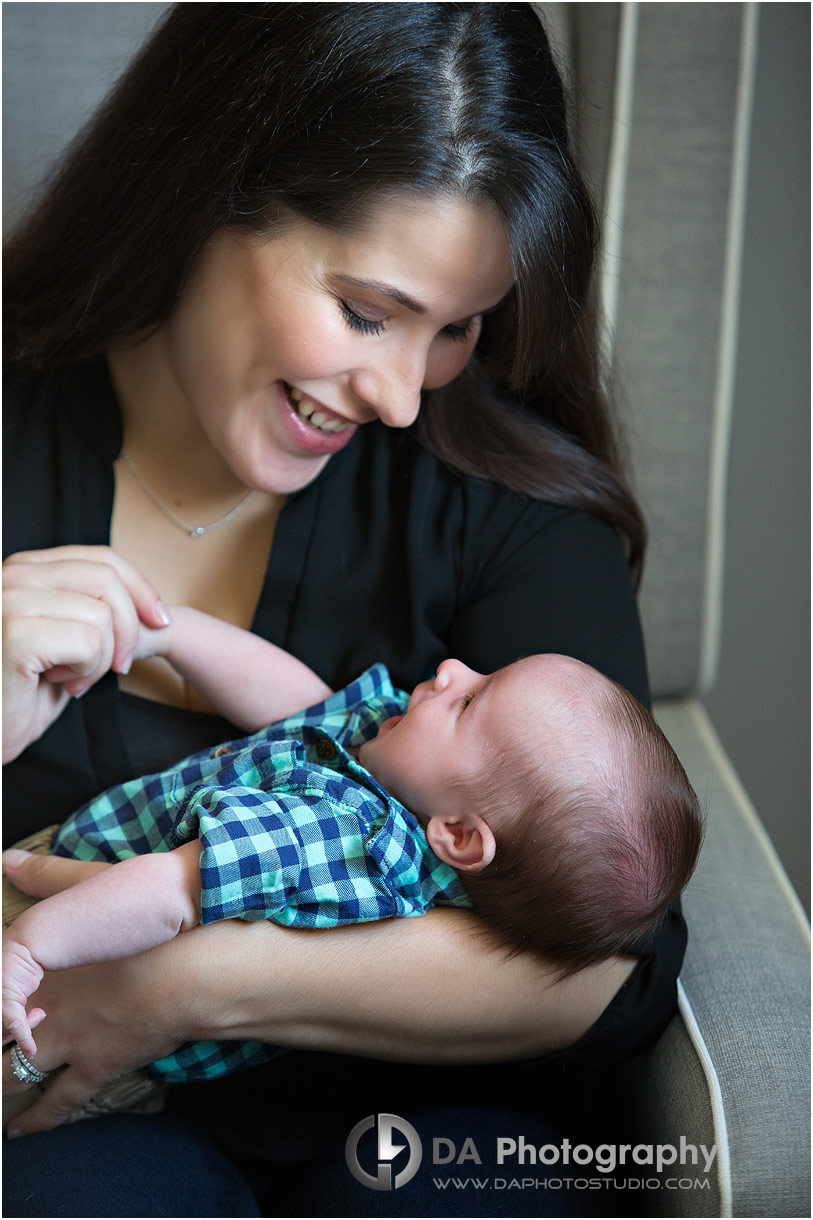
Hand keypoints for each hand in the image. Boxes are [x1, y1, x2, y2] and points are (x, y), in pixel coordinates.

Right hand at [2, 545, 170, 762]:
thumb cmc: (24, 690)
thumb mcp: (65, 638)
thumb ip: (93, 607)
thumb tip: (152, 604)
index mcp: (22, 569)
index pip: (100, 558)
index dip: (140, 588)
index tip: (161, 621)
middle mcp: (10, 574)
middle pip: (106, 579)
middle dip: (127, 627)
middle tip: (116, 667)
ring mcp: (9, 600)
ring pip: (101, 614)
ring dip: (100, 658)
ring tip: (71, 679)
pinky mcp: (15, 632)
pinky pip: (88, 642)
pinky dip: (86, 670)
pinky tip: (57, 683)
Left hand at [2, 940, 191, 1137]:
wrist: (181, 977)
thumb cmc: (152, 951)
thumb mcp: (101, 946)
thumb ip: (73, 959)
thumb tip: (62, 961)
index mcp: (47, 975)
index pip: (3, 1006)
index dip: (0, 1020)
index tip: (1, 1028)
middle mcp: (47, 1009)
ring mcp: (67, 1041)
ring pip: (10, 1075)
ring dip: (2, 1084)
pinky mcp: (92, 1068)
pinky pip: (53, 1104)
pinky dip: (32, 1120)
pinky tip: (16, 1131)